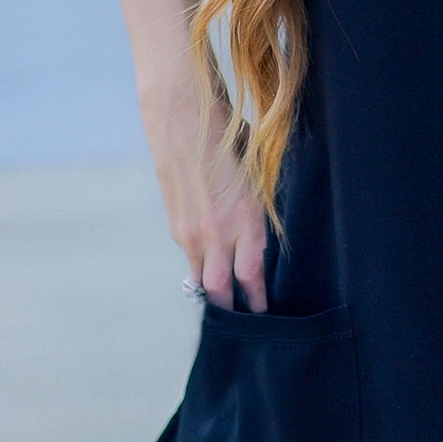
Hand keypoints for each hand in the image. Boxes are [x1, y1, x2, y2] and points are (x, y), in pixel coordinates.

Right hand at [145, 85, 269, 312]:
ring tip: (229, 308)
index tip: (267, 319)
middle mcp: (214, 232)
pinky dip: (202, 266)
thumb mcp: (254, 167)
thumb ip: (257, 201)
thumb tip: (261, 225)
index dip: (258, 302)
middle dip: (233, 312)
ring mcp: (189, 230)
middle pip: (220, 291)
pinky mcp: (175, 221)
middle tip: (247, 330)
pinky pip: (192, 255)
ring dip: (215, 292)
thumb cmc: (226, 130)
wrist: (179, 111)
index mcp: (243, 218)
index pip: (251, 277)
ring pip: (202, 277)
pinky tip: (212, 267)